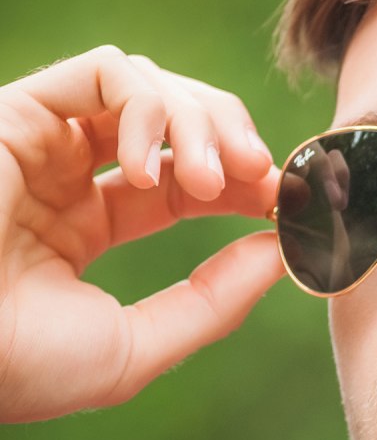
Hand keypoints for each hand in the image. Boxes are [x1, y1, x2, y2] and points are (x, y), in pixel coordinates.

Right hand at [0, 45, 284, 422]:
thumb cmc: (15, 366)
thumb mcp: (135, 348)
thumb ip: (214, 302)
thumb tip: (278, 252)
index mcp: (83, 224)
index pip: (188, 181)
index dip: (244, 183)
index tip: (286, 201)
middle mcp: (64, 173)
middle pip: (179, 123)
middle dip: (234, 141)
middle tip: (264, 177)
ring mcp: (42, 139)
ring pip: (152, 88)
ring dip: (201, 125)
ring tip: (209, 182)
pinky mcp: (18, 110)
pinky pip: (107, 73)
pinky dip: (150, 106)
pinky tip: (153, 168)